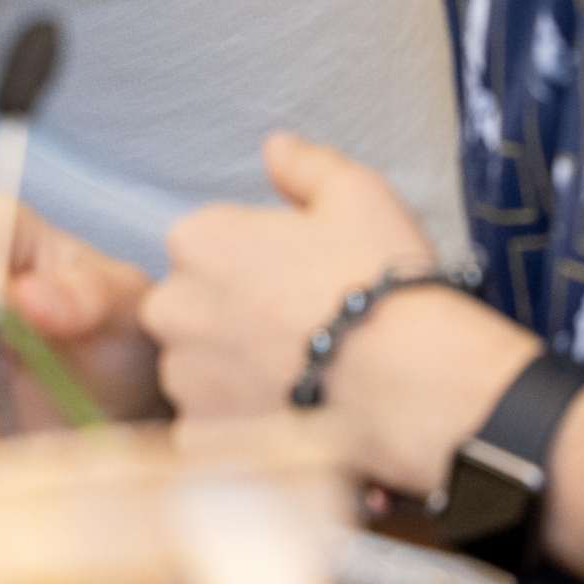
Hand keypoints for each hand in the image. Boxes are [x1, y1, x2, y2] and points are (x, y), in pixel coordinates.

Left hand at [145, 130, 535, 491]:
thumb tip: (276, 147)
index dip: (254, 263)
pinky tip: (289, 418)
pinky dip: (240, 427)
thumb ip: (305, 166)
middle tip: (297, 332)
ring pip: (198, 370)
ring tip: (300, 379)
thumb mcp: (356, 194)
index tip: (295, 281)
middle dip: (230, 319)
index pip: (206, 245)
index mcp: (200, 240)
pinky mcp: (201, 436)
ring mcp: (184, 378)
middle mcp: (174, 307)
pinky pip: (211, 428)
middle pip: (191, 307)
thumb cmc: (384, 283)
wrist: (409, 384)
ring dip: (232, 374)